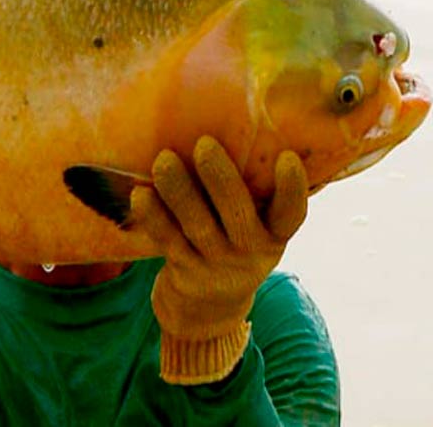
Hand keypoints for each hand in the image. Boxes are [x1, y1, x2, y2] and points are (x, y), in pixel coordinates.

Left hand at [130, 136, 308, 384]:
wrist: (208, 310)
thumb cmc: (234, 244)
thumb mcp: (256, 228)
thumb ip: (253, 192)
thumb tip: (236, 123)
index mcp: (274, 234)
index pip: (291, 214)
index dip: (292, 188)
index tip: (287, 157)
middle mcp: (250, 251)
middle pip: (237, 213)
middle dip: (221, 179)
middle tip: (204, 144)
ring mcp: (215, 264)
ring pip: (197, 225)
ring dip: (179, 191)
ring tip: (163, 160)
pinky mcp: (184, 270)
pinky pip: (167, 240)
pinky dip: (153, 217)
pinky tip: (140, 193)